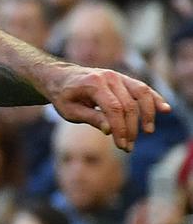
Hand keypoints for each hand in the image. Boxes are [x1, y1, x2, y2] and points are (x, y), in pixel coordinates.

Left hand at [45, 64, 170, 151]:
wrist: (58, 77)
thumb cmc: (63, 96)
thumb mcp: (69, 111)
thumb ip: (90, 118)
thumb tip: (110, 130)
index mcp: (93, 83)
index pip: (114, 109)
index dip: (121, 129)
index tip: (122, 145)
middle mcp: (108, 77)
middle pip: (128, 105)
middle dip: (130, 129)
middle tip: (127, 147)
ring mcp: (117, 76)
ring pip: (141, 93)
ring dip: (148, 114)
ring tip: (147, 131)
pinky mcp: (123, 79)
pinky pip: (142, 88)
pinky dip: (154, 98)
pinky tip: (165, 109)